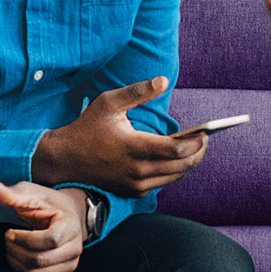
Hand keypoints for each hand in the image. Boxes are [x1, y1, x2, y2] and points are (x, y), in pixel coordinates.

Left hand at [0, 181, 90, 271]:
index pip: (49, 240)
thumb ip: (12, 194)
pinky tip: (17, 258)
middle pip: (39, 260)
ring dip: (15, 262)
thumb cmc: (45, 204)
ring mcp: (70, 265)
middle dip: (15, 251)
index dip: (23, 238)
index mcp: (71, 226)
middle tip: (7, 240)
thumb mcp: (30, 194)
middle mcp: (75, 249)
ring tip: (11, 248)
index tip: (9, 231)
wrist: (64, 217)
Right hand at [31, 75, 206, 196]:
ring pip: (175, 177)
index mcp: (135, 147)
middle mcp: (138, 170)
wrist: (65, 159)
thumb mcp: (109, 102)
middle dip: (198, 152)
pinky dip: (173, 172)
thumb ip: (138, 91)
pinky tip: (175, 158)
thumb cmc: (87, 127)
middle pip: (182, 166)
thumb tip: (164, 80)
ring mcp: (136, 184)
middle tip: (205, 139)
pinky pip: (162, 183)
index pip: (178, 150)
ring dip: (188, 163)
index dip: (196, 142)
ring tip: (195, 147)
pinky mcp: (133, 191)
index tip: (205, 132)